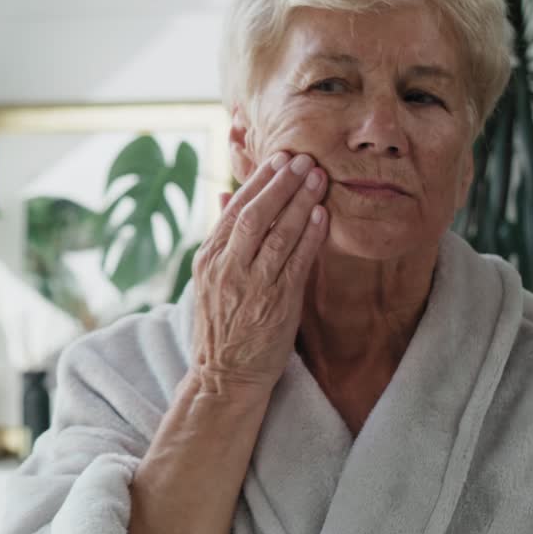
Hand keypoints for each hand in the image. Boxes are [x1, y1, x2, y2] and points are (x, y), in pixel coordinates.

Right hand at [190, 152, 328, 393]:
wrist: (225, 374)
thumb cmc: (222, 325)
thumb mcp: (209, 277)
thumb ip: (220, 237)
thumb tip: (222, 195)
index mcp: (208, 258)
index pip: (234, 210)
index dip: (258, 182)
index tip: (279, 160)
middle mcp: (227, 268)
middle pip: (256, 215)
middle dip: (281, 184)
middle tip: (303, 159)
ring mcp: (251, 285)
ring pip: (279, 234)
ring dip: (301, 202)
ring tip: (318, 178)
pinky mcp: (276, 303)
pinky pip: (297, 262)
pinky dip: (311, 236)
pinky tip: (323, 215)